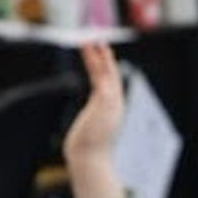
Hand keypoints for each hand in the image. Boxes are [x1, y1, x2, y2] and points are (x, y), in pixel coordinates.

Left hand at [64, 46, 126, 197]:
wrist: (89, 157)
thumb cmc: (86, 151)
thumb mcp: (89, 136)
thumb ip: (88, 129)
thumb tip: (81, 135)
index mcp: (113, 112)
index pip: (112, 86)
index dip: (108, 70)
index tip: (102, 57)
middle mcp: (116, 105)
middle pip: (113, 76)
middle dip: (106, 59)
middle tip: (100, 41)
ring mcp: (112, 101)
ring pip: (108, 71)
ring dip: (101, 54)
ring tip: (94, 39)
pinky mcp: (105, 99)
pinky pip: (101, 74)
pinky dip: (96, 60)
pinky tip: (90, 49)